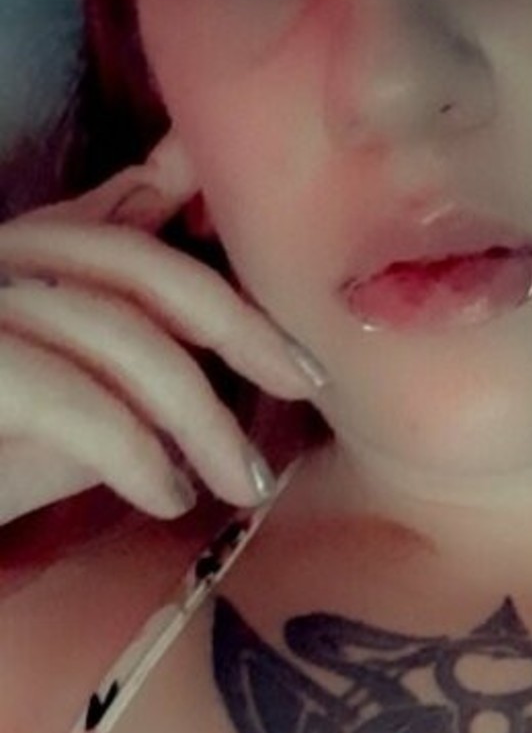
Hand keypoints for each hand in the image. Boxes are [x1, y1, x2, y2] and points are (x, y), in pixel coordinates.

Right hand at [0, 133, 325, 528]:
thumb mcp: (68, 419)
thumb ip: (131, 368)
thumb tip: (210, 352)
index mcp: (22, 260)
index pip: (134, 236)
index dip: (224, 276)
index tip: (302, 346)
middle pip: (136, 268)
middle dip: (238, 328)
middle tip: (303, 389)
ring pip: (113, 334)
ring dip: (200, 418)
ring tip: (243, 483)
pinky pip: (66, 395)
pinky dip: (132, 449)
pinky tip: (166, 496)